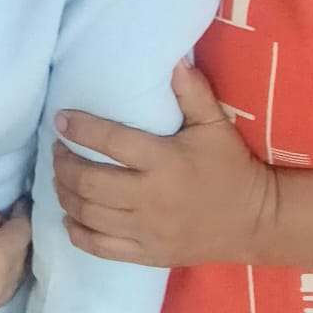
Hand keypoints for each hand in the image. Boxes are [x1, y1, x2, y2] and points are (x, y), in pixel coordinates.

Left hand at [53, 62, 279, 267]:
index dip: (80, 129)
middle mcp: (151, 197)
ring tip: (60, 178)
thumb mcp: (215, 125)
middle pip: (90, 182)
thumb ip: (192, 92)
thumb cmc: (231, 168)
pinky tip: (69, 216)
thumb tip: (173, 59)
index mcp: (165, 161)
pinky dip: (77, 232)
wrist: (255, 221)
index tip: (60, 120)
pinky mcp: (147, 254)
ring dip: (65, 194)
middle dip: (64, 164)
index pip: (111, 142)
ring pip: (89, 214)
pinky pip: (100, 247)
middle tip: (57, 151)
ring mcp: (147, 230)